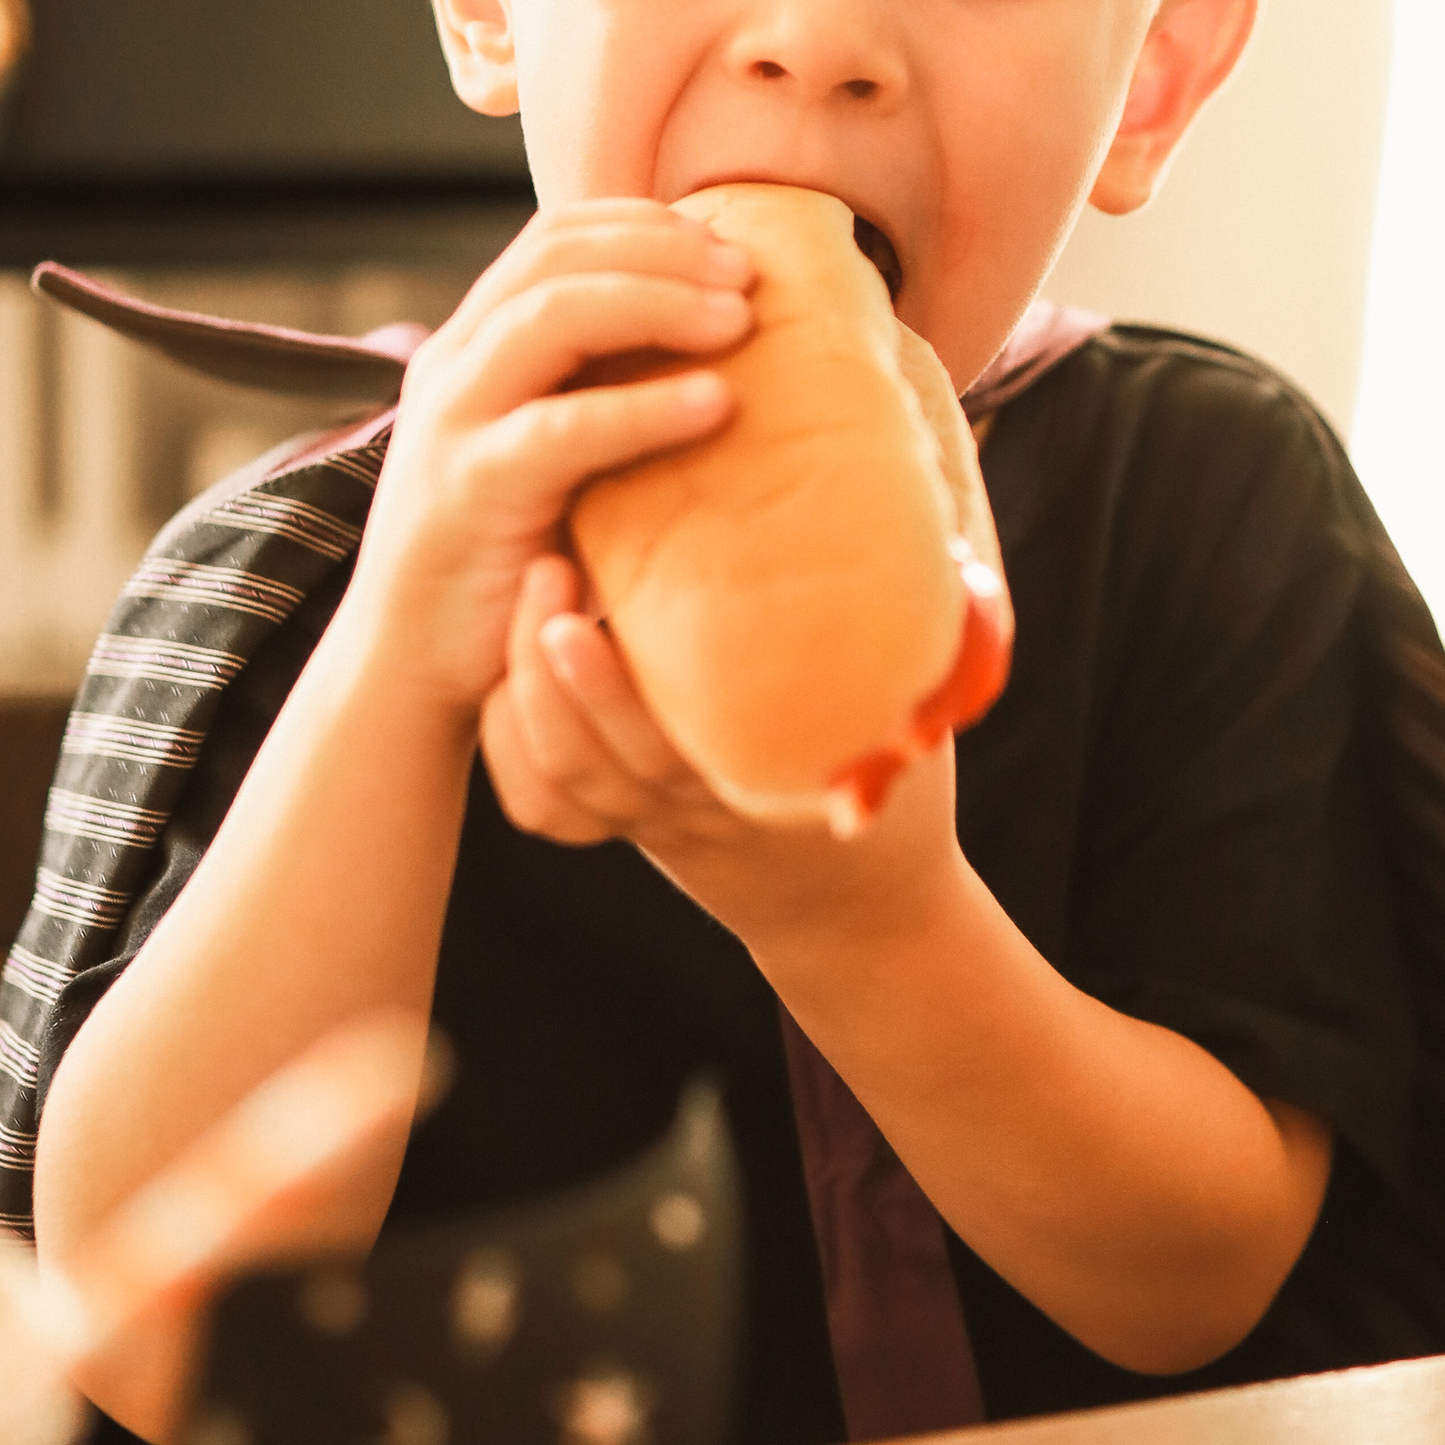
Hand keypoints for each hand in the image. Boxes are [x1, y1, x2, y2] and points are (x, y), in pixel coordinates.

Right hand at [340, 203, 755, 724]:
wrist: (412, 665)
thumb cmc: (509, 557)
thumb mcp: (551, 451)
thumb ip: (599, 391)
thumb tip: (722, 344)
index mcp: (473, 343)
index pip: (555, 237)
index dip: (643, 224)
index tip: (726, 241)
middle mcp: (453, 364)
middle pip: (558, 256)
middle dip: (663, 251)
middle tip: (748, 274)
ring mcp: (453, 422)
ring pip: (553, 315)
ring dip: (658, 303)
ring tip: (739, 321)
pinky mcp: (470, 491)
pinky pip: (562, 428)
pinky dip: (644, 407)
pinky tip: (715, 404)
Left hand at [479, 549, 965, 962]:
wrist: (860, 922)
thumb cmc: (901, 805)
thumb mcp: (920, 727)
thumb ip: (925, 642)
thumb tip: (934, 523)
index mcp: (765, 787)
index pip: (666, 745)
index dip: (608, 683)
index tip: (585, 600)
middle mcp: (693, 811)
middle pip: (593, 753)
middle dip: (552, 666)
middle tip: (547, 568)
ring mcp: (652, 825)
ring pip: (560, 774)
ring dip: (528, 691)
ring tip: (530, 597)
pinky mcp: (627, 827)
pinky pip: (547, 804)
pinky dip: (515, 742)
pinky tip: (511, 672)